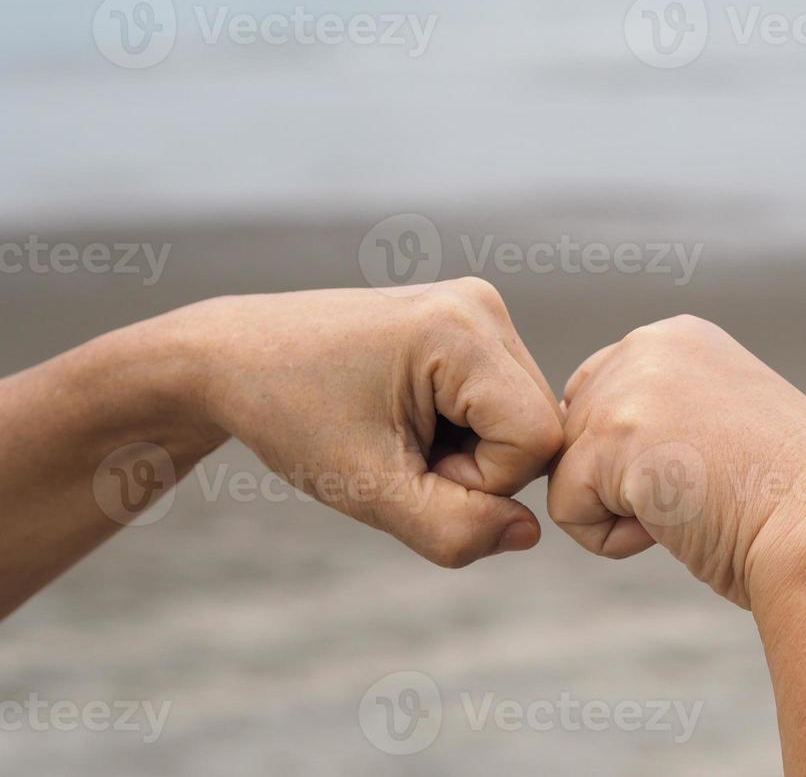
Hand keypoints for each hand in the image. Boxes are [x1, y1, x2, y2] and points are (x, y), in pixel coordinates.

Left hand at [181, 279, 563, 566]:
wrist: (234, 357)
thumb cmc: (290, 417)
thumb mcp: (367, 489)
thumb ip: (453, 528)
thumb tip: (529, 533)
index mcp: (459, 329)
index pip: (535, 439)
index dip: (481, 481)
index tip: (406, 466)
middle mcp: (480, 304)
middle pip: (538, 424)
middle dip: (477, 465)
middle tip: (399, 454)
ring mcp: (476, 304)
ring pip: (524, 415)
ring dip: (471, 449)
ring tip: (399, 433)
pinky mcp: (467, 316)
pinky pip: (503, 396)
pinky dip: (465, 426)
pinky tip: (409, 417)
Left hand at [544, 315, 805, 608]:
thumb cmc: (787, 499)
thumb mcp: (719, 422)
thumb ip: (658, 411)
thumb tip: (584, 445)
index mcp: (680, 337)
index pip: (601, 394)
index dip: (636, 456)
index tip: (708, 471)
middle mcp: (651, 345)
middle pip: (576, 431)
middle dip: (623, 480)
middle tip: (705, 491)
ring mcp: (631, 385)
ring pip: (568, 470)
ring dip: (620, 510)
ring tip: (694, 505)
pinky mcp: (615, 436)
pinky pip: (565, 507)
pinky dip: (611, 540)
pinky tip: (675, 525)